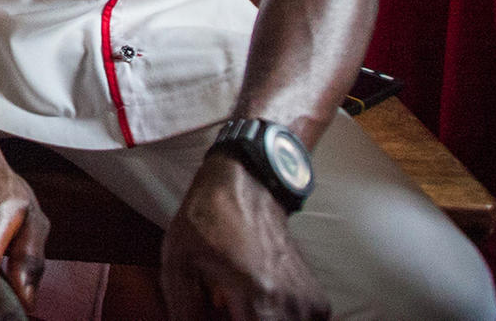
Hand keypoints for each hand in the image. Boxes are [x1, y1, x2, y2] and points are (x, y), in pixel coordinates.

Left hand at [160, 153, 328, 320]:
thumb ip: (183, 311)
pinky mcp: (318, 302)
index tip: (217, 313)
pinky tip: (257, 307)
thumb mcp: (178, 263)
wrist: (247, 187)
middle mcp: (291, 303)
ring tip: (238, 308)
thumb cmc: (208, 221)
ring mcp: (309, 304)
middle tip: (225, 308)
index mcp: (259, 295)